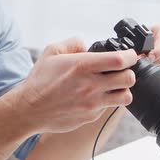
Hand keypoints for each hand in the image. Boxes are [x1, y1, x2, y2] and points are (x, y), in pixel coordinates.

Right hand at [12, 38, 137, 133]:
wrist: (29, 109)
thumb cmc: (40, 80)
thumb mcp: (51, 51)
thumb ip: (73, 43)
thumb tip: (87, 45)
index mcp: (82, 66)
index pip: (119, 60)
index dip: (130, 56)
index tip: (129, 55)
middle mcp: (90, 85)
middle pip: (128, 78)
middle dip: (128, 72)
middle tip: (121, 71)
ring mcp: (92, 103)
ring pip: (125, 96)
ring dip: (122, 89)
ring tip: (113, 85)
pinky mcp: (91, 116)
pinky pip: (108, 107)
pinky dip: (106, 101)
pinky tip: (94, 96)